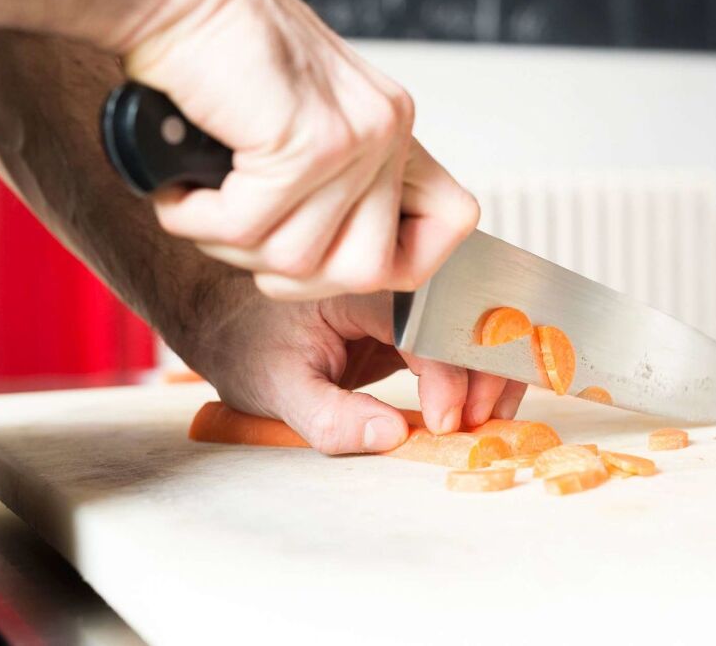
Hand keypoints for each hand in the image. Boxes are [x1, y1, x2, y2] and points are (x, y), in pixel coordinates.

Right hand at [122, 0, 478, 299]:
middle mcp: (385, 130)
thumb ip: (334, 186)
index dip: (403, 264)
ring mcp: (354, 137)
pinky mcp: (307, 142)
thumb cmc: (220, 57)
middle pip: (365, 272)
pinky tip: (183, 190)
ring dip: (231, 245)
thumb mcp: (300, 125)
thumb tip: (333, 264)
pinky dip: (198, 220)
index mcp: (391, 127)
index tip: (335, 260)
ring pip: (298, 260)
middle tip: (243, 235)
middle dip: (291, 275)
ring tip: (202, 199)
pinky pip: (247, 229)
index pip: (450, 222)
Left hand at [188, 290, 527, 453]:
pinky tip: (481, 403)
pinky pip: (455, 337)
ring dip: (491, 367)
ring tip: (490, 416)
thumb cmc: (243, 340)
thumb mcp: (274, 389)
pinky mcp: (407, 316)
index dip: (447, 376)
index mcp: (355, 286)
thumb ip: (329, 418)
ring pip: (470, 322)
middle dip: (486, 368)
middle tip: (482, 422)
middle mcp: (387, 280)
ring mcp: (401, 295)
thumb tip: (391, 435)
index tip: (446, 423)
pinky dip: (475, 369)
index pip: (424, 324)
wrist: (224, 315)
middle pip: (463, 313)